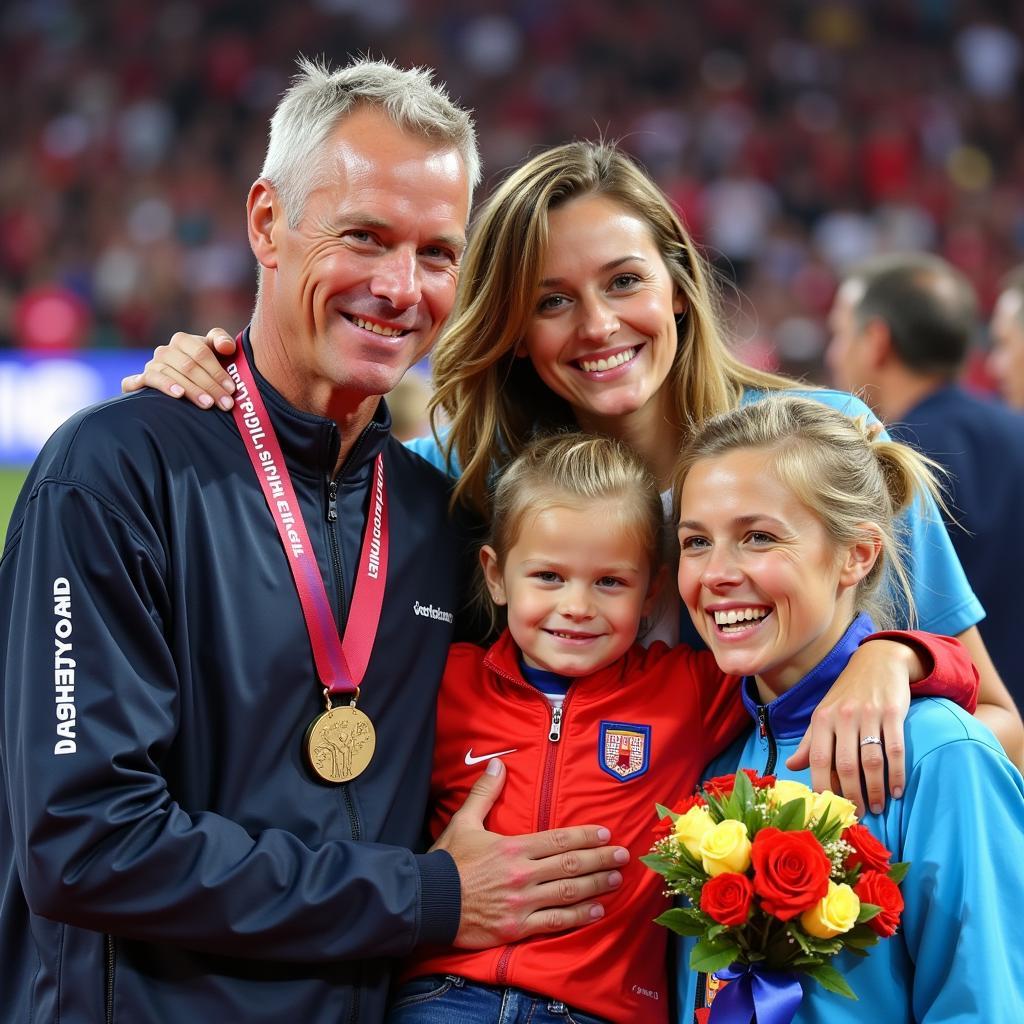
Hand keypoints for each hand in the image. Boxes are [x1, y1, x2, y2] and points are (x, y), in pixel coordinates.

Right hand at [121, 328, 237, 408]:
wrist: (179, 382)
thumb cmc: (202, 365)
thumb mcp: (213, 350)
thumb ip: (221, 341)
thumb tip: (226, 347)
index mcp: (182, 340)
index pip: (201, 353)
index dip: (217, 370)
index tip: (231, 388)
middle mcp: (164, 351)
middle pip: (188, 366)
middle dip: (210, 386)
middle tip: (225, 403)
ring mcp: (151, 365)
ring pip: (172, 375)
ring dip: (192, 390)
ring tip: (208, 404)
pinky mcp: (140, 380)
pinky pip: (148, 381)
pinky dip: (163, 386)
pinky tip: (178, 395)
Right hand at [431, 759, 628, 947]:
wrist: (427, 902)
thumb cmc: (446, 862)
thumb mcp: (463, 821)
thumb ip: (485, 793)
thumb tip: (499, 764)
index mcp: (513, 847)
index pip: (558, 839)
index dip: (585, 836)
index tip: (605, 833)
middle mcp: (522, 874)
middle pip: (570, 865)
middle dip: (600, 859)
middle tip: (623, 855)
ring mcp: (522, 903)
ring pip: (568, 893)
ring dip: (596, 885)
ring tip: (616, 879)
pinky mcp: (517, 928)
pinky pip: (554, 922)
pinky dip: (578, 916)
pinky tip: (596, 911)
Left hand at [786, 639, 918, 816]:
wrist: (877, 661)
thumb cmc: (848, 694)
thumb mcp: (824, 714)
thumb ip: (810, 742)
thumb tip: (791, 766)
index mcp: (822, 719)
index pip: (819, 759)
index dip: (823, 787)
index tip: (830, 808)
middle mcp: (843, 716)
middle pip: (847, 765)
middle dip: (852, 795)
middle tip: (859, 815)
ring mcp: (868, 714)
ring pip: (871, 761)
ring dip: (876, 789)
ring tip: (879, 807)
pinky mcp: (893, 712)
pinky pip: (895, 749)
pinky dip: (896, 773)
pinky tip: (898, 790)